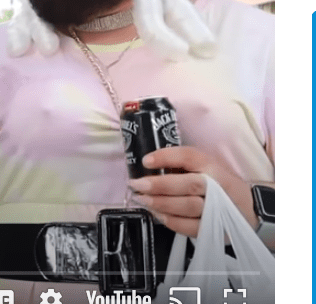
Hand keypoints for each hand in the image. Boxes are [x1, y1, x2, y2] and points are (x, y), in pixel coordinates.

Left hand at [128, 146, 258, 237]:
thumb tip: (148, 165)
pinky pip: (189, 227)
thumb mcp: (205, 166)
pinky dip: (171, 221)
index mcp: (212, 165)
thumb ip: (182, 165)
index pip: (189, 156)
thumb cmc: (217, 183)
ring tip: (142, 199)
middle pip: (189, 184)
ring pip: (188, 206)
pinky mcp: (214, 228)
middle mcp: (216, 185)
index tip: (146, 161)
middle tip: (137, 184)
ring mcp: (217, 209)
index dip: (166, 157)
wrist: (248, 208)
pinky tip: (156, 214)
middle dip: (160, 185)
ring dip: (162, 203)